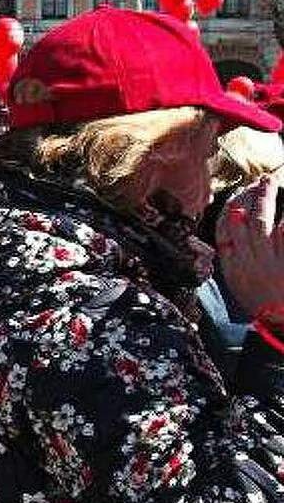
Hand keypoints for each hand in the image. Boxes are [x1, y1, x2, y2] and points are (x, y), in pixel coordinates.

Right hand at [218, 174, 283, 316]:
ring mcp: (271, 261)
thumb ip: (235, 258)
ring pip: (266, 223)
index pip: (224, 231)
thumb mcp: (238, 283)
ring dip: (267, 200)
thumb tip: (231, 234)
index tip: (236, 196)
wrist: (281, 322)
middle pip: (245, 222)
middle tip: (259, 181)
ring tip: (271, 184)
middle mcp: (250, 261)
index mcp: (233, 266)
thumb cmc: (261, 303)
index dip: (229, 210)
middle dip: (251, 197)